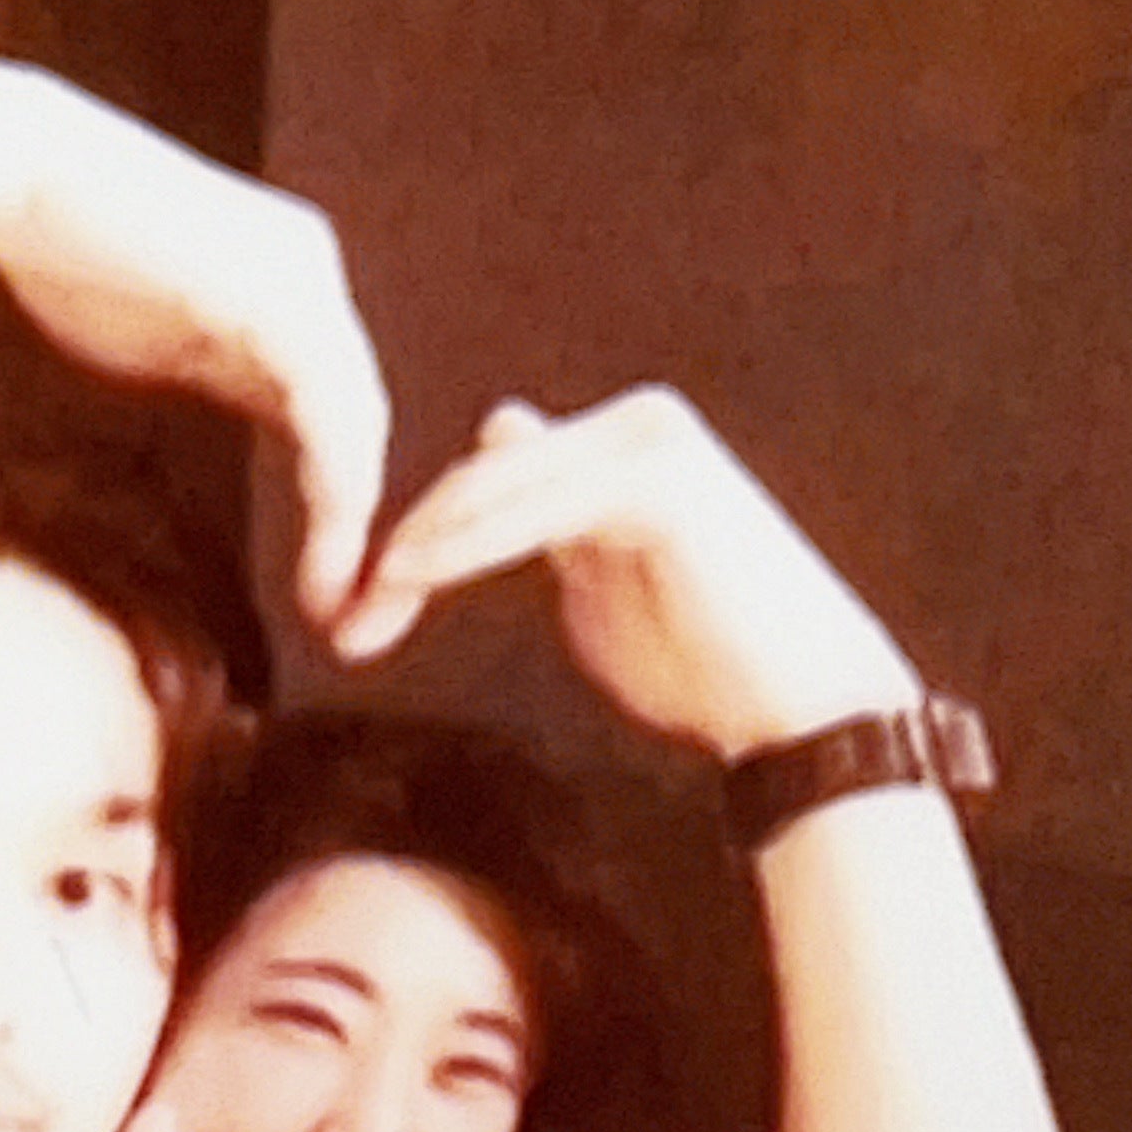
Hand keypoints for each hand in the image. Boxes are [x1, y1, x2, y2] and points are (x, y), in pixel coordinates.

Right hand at [0, 62, 390, 630]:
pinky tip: (326, 560)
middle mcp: (313, 274)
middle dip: (362, 534)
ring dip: (356, 530)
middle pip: (364, 422)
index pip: (339, 409)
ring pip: (360, 426)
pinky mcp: (282, 297)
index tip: (323, 594)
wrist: (11, 175)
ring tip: (336, 611)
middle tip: (351, 626)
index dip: (338, 508)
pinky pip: (334, 415)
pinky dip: (339, 497)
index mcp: (292, 284)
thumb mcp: (164, 339)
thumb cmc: (61, 253)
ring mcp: (304, 279)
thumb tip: (249, 424)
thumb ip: (222, 377)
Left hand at [330, 387, 921, 754]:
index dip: (415, 543)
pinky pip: (530, 513)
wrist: (793, 704)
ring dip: (415, 552)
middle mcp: (631, 427)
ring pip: (494, 490)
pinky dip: (463, 550)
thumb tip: (493, 450)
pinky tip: (410, 583)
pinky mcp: (655, 482)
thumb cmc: (702, 661)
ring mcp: (647, 445)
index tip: (356, 615)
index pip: (485, 481)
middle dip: (400, 549)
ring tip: (359, 608)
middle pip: (479, 479)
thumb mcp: (596, 587)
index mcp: (613, 447)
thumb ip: (538, 533)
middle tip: (338, 619)